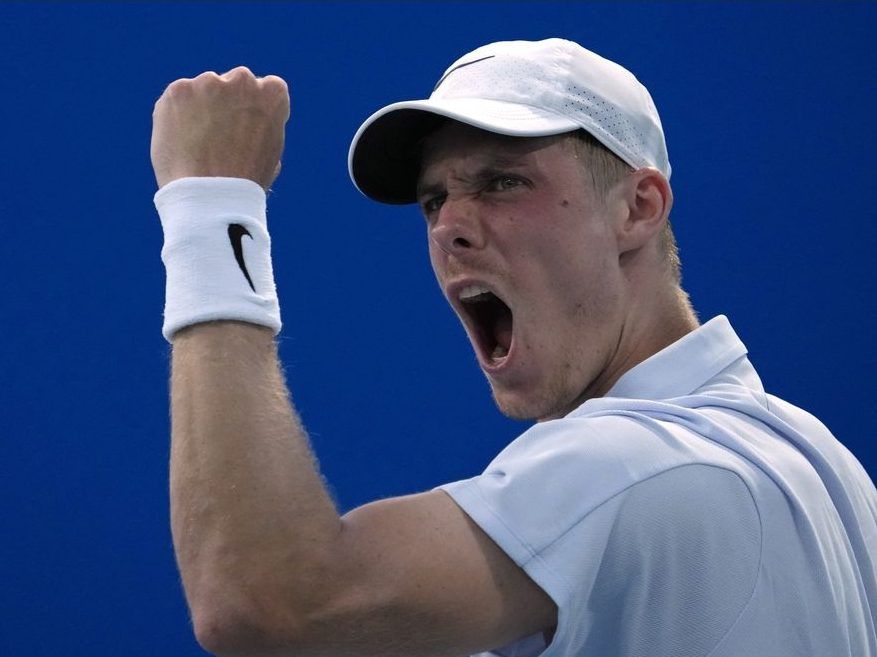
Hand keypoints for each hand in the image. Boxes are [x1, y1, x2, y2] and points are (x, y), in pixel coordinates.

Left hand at [151, 66, 289, 189]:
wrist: (210, 194)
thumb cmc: (244, 182)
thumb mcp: (269, 151)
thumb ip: (260, 125)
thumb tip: (246, 120)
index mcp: (273, 94)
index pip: (266, 87)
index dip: (254, 110)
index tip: (247, 129)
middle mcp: (243, 80)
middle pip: (233, 83)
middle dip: (227, 103)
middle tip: (219, 138)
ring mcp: (209, 82)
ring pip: (203, 90)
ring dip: (200, 108)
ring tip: (199, 145)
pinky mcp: (178, 90)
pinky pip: (178, 99)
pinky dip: (177, 116)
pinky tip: (183, 142)